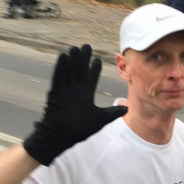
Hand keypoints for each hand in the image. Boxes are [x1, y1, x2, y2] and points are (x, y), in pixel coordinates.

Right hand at [23, 44, 127, 165]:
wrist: (61, 137)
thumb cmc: (79, 130)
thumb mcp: (100, 119)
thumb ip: (112, 113)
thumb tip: (127, 108)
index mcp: (85, 95)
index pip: (91, 78)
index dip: (94, 69)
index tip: (98, 59)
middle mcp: (75, 90)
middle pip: (80, 71)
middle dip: (84, 59)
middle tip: (87, 46)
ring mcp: (65, 90)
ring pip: (70, 71)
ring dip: (73, 60)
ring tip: (75, 48)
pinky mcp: (56, 92)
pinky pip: (58, 77)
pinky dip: (60, 67)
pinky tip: (63, 56)